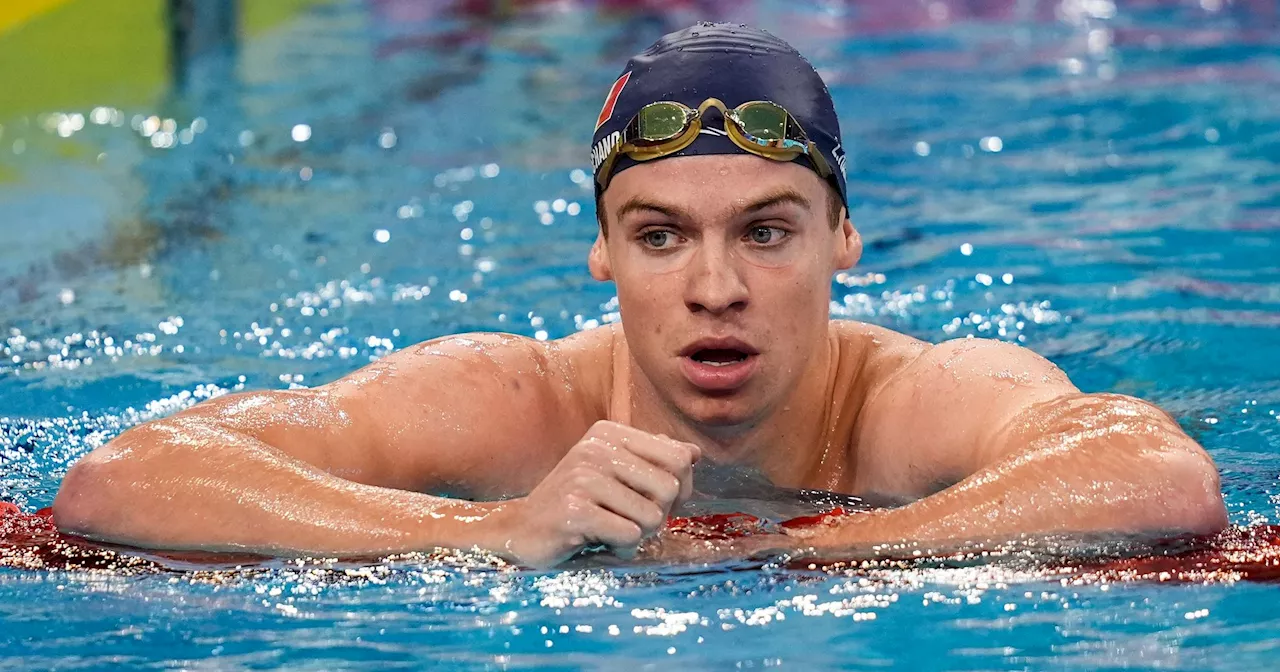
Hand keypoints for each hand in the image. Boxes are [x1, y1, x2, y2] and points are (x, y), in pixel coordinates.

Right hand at [494, 420, 699, 567]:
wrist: (521, 529)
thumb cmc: (577, 504)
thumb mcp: (615, 474)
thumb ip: (654, 460)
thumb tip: (694, 453)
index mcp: (609, 433)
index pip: (679, 457)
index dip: (680, 488)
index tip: (656, 501)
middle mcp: (596, 448)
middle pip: (671, 488)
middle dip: (659, 515)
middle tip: (630, 521)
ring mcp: (583, 477)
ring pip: (652, 517)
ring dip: (637, 535)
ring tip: (610, 530)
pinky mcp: (574, 510)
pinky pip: (630, 536)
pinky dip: (621, 548)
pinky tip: (598, 542)